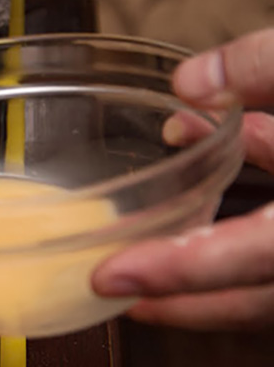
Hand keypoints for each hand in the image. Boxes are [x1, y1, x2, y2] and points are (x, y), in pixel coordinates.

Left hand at [93, 28, 273, 328]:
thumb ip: (270, 66)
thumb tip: (190, 83)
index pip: (262, 254)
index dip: (185, 271)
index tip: (113, 277)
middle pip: (259, 298)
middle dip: (181, 300)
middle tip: (108, 289)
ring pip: (270, 286)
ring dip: (208, 278)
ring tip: (140, 269)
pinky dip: (243, 244)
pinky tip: (214, 199)